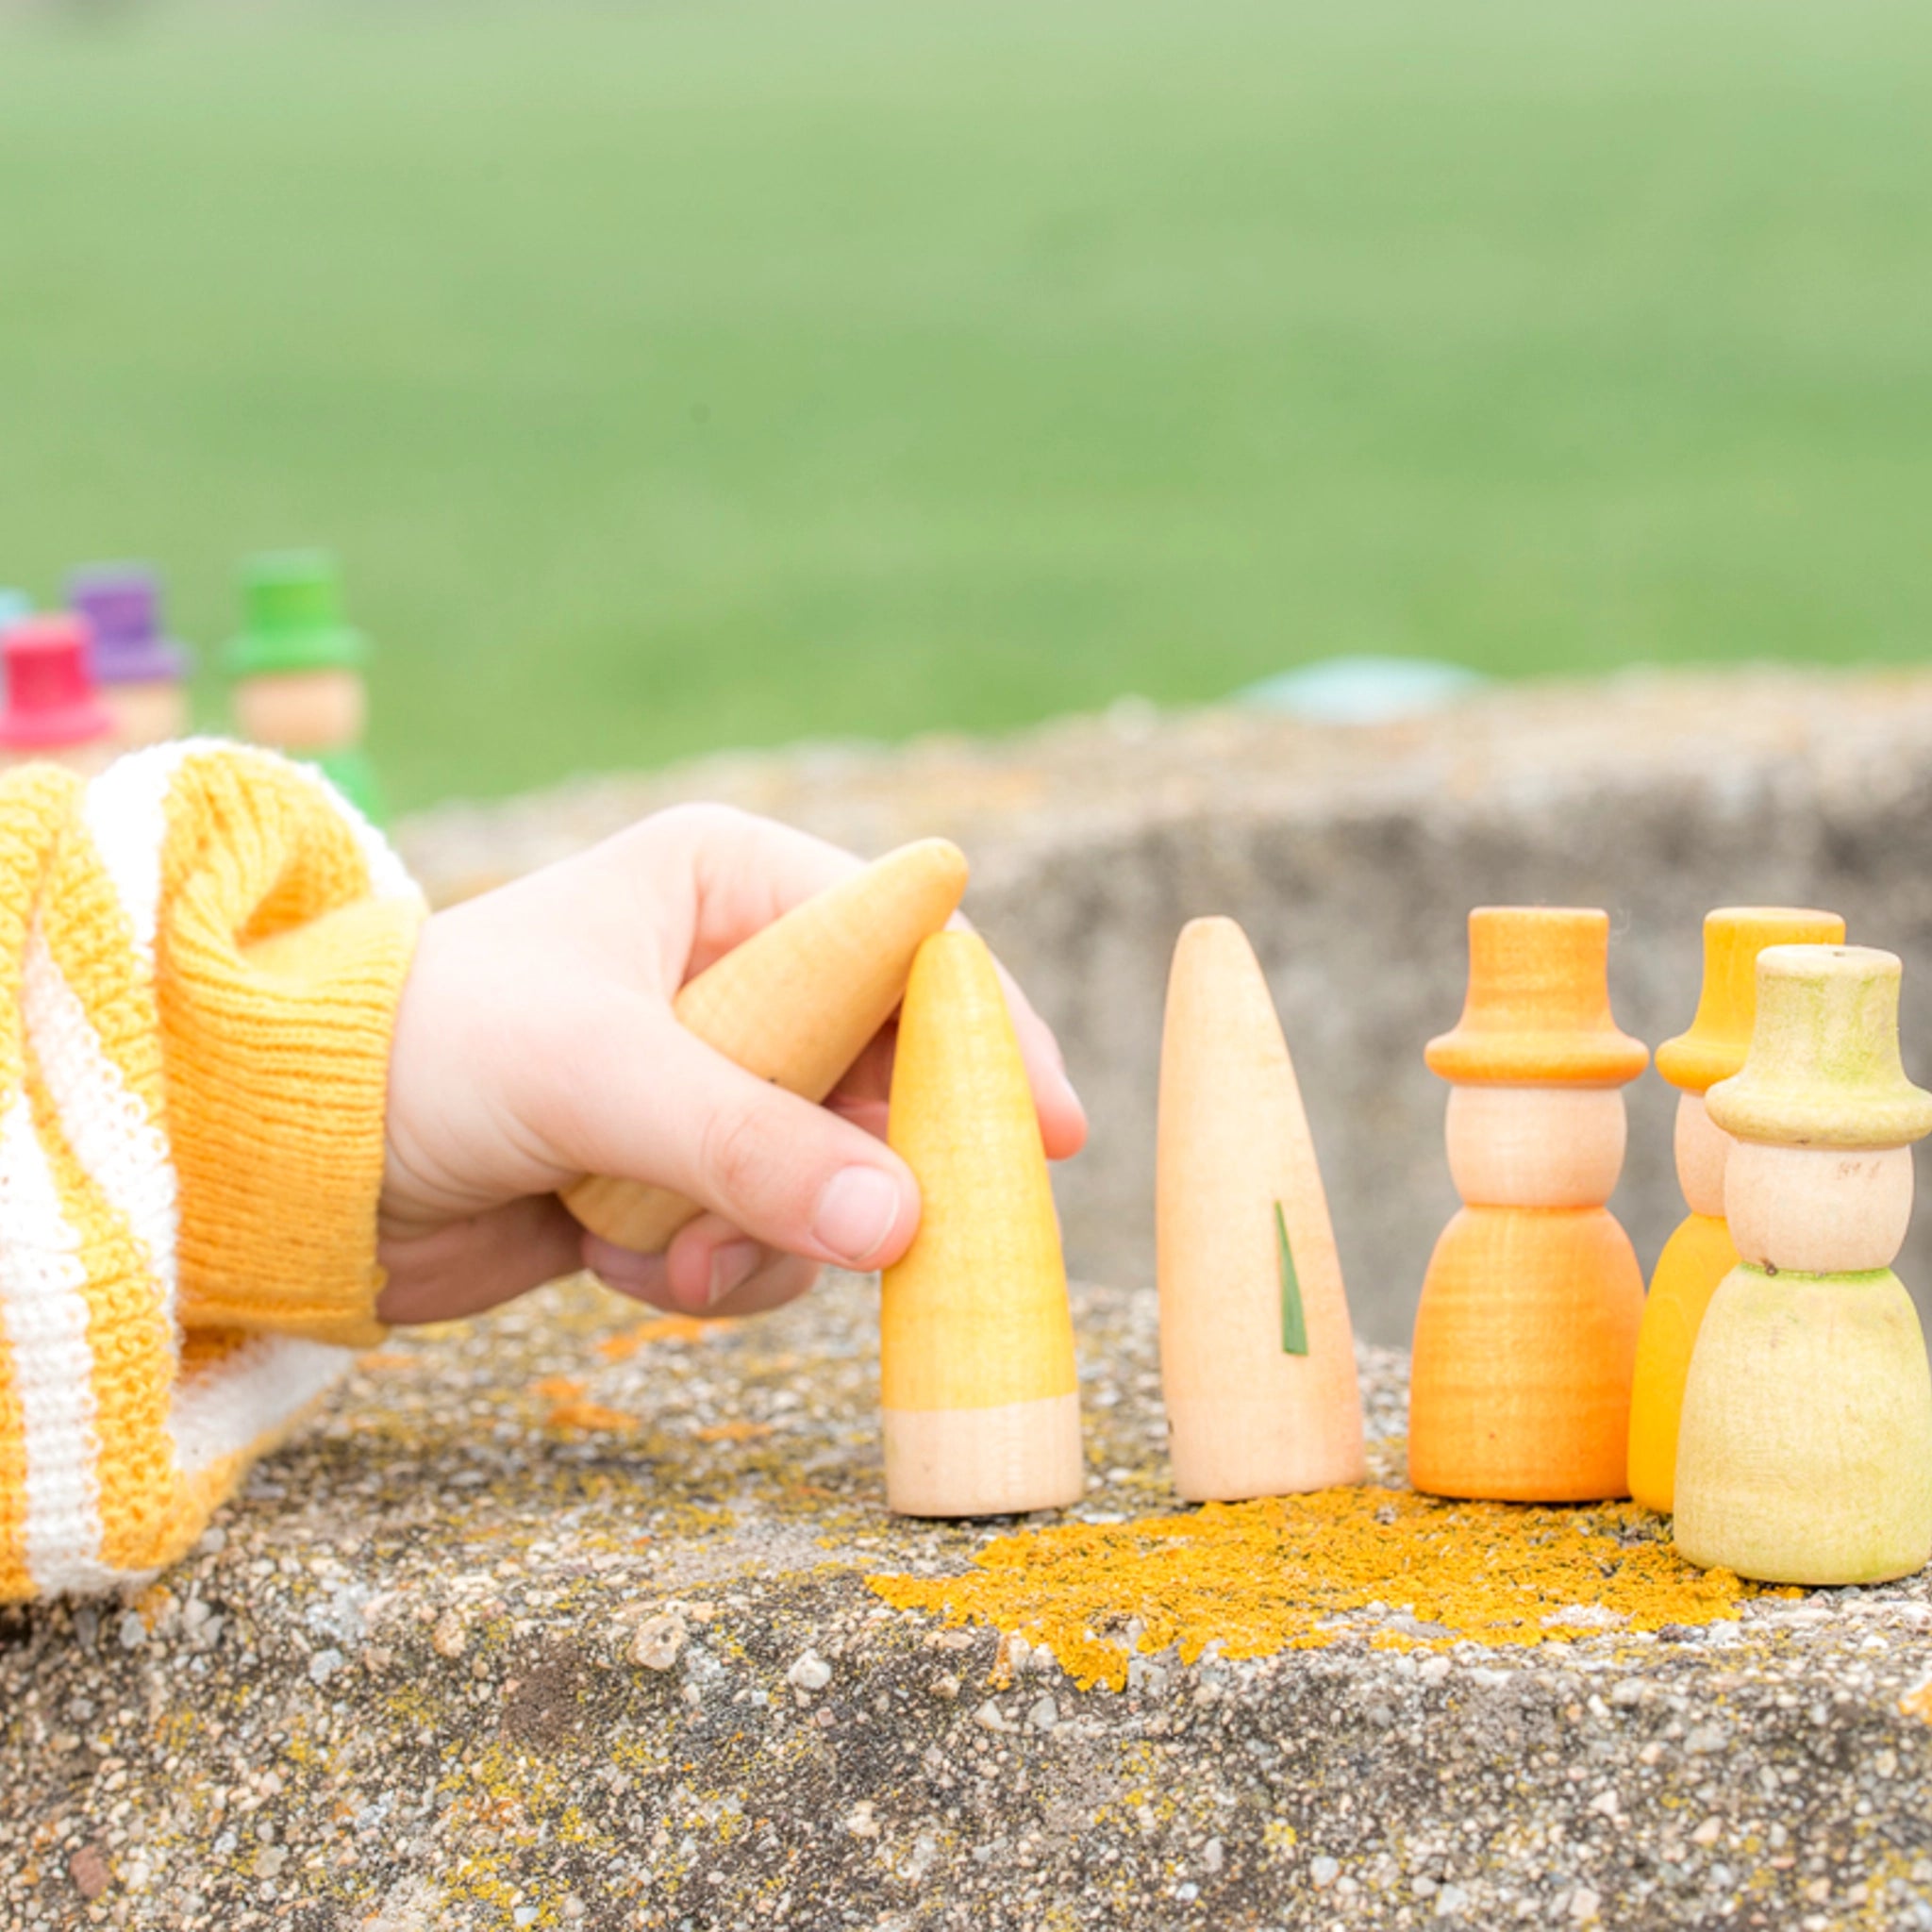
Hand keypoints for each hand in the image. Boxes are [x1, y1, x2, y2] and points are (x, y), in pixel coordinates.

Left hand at [375, 805, 1085, 1324]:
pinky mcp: (675, 1172)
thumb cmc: (427, 1051)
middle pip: (888, 1079)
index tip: (1052, 1134)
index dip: (991, 1036)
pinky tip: (616, 1260)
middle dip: (862, 1171)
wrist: (281, 1156)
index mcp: (734, 884)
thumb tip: (907, 1226)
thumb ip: (754, 1147)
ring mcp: (710, 1081)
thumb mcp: (600, 1077)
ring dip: (764, 1240)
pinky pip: (763, 1238)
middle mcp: (739, 973)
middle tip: (886, 1246)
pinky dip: (707, 1271)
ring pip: (830, 1178)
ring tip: (669, 1253)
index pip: (913, 949)